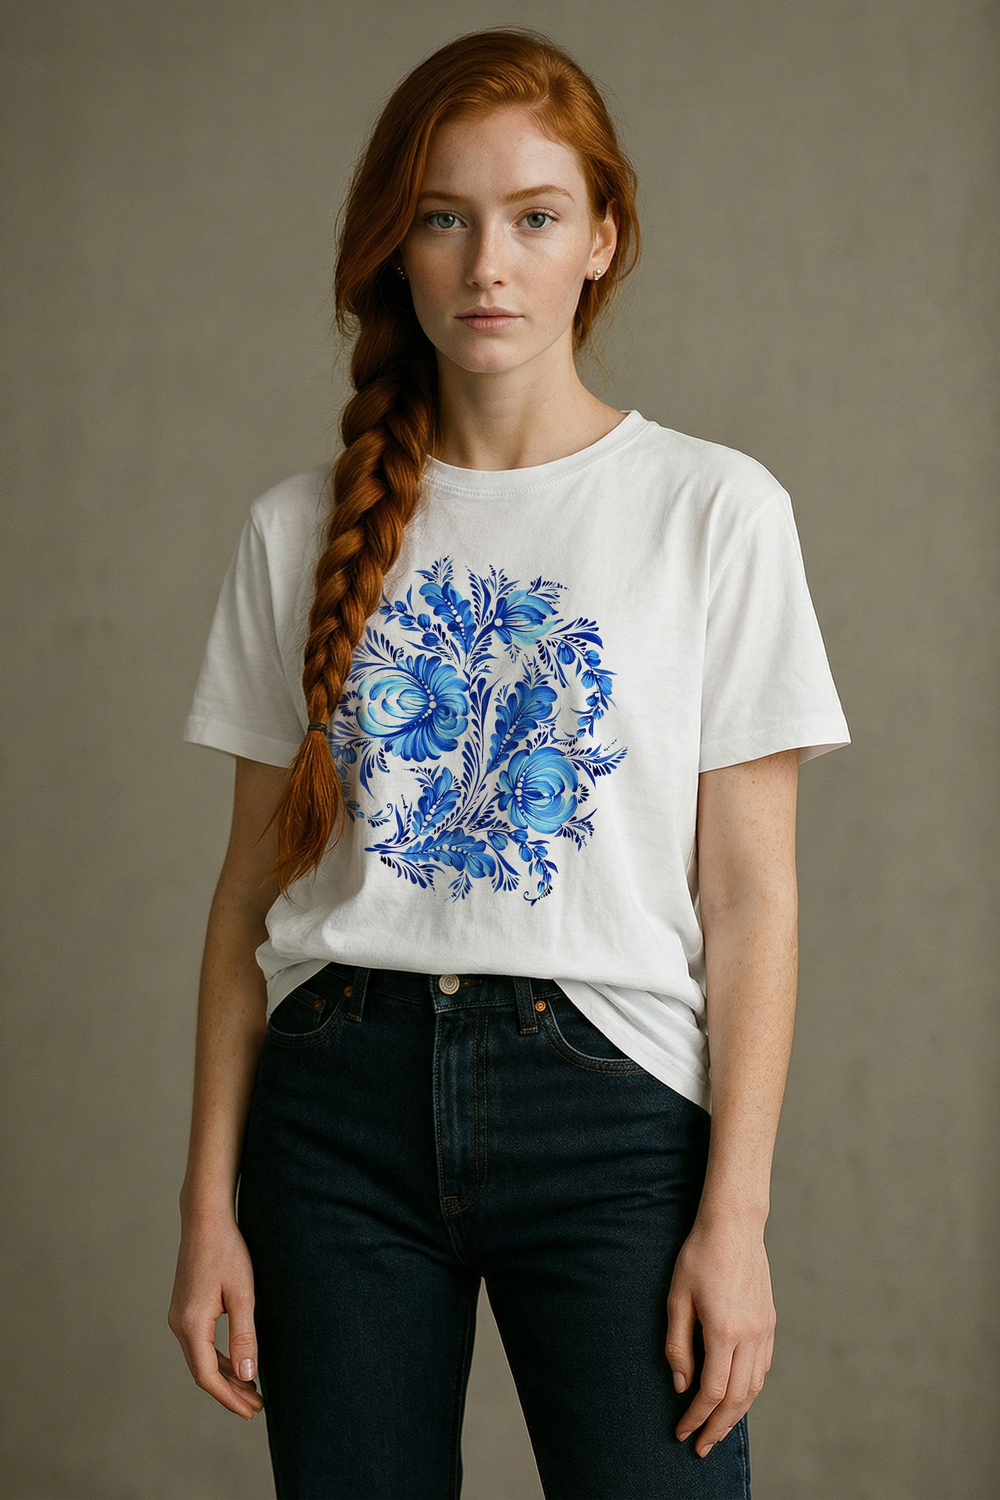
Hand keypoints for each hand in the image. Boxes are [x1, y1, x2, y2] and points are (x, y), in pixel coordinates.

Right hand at [168, 1212, 264, 1419]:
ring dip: (226, 1375)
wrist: (205, 1218)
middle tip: (256, 1407)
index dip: (229, 1398)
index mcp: (191, 1324)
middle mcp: (179, 1324)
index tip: (250, 1412)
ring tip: (251, 1390)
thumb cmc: (227, 1251)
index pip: (208, 1376)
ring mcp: (179, 1316)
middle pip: (203, 1371)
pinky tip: (238, 1362)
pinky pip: (201, 1343)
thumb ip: (244, 1335)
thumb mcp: (243, 1294)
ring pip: (202, 1358)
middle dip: (230, 1391)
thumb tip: (248, 1375)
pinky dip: (219, 1357)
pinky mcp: (185, 1307)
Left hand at [665, 1214, 775, 1456]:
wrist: (734, 1226)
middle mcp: (750, 1336)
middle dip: (718, 1428)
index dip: (696, 1417)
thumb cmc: (699, 1256)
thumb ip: (677, 1344)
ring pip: (754, 1387)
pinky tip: (737, 1396)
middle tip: (701, 1447)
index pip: (712, 1391)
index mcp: (725, 1332)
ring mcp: (764, 1330)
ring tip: (718, 1430)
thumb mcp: (676, 1297)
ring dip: (736, 1414)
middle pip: (737, 1399)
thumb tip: (681, 1384)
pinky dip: (750, 1390)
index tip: (681, 1432)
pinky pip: (763, 1368)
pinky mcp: (770, 1322)